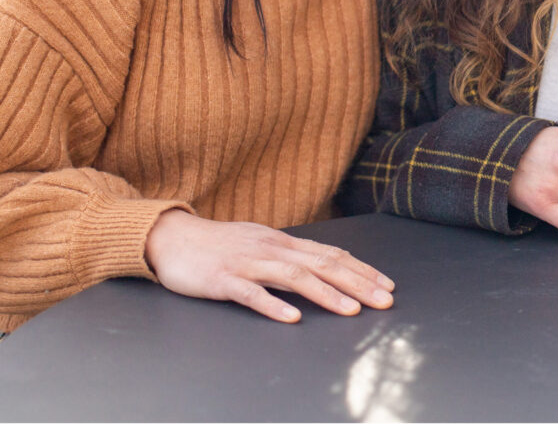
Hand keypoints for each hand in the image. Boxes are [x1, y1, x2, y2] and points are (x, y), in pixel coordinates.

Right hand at [142, 209, 393, 323]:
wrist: (170, 239)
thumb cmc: (217, 246)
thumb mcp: (259, 244)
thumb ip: (288, 256)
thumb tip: (324, 265)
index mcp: (281, 242)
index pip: (330, 254)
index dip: (361, 270)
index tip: (386, 286)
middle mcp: (270, 249)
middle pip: (321, 264)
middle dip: (357, 283)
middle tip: (384, 301)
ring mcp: (247, 263)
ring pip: (293, 276)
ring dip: (325, 293)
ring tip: (350, 310)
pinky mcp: (223, 279)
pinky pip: (251, 293)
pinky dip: (273, 305)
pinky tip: (292, 317)